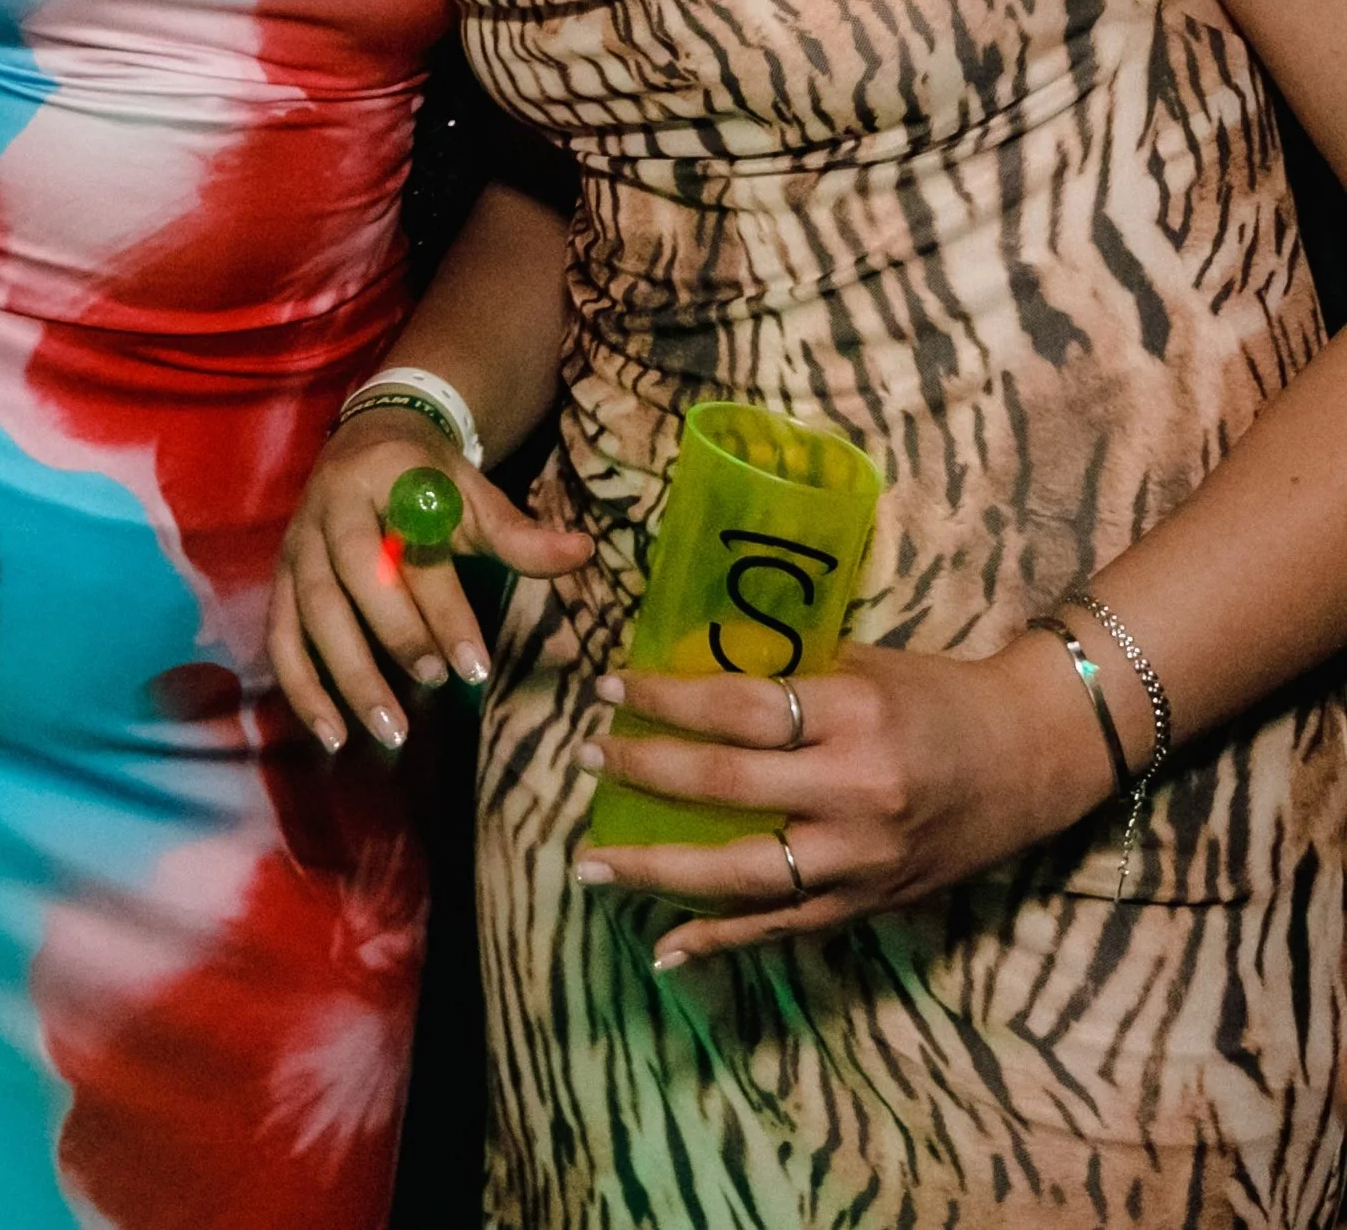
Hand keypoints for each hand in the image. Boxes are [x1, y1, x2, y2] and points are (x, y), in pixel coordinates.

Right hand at [268, 403, 592, 754]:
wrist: (370, 439)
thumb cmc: (430, 477)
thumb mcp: (476, 494)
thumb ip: (520, 534)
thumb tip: (581, 552)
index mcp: (385, 476)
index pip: (412, 543)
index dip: (443, 607)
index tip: (476, 666)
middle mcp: (330, 505)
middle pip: (352, 574)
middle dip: (394, 633)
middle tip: (435, 683)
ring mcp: (298, 543)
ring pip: (310, 610)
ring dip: (345, 673)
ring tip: (390, 730)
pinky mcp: (279, 576)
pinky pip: (280, 634)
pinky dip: (300, 686)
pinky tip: (332, 733)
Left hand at [569, 635, 1113, 963]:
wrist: (1030, 758)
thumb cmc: (936, 694)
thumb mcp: (860, 666)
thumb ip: (785, 682)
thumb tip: (689, 680)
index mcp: (851, 715)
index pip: (737, 709)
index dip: (664, 701)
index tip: (606, 691)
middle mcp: (854, 793)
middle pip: (726, 788)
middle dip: (643, 773)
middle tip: (581, 760)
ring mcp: (861, 860)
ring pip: (742, 876)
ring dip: (658, 872)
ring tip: (592, 866)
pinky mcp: (869, 905)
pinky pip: (782, 927)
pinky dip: (720, 940)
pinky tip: (664, 947)